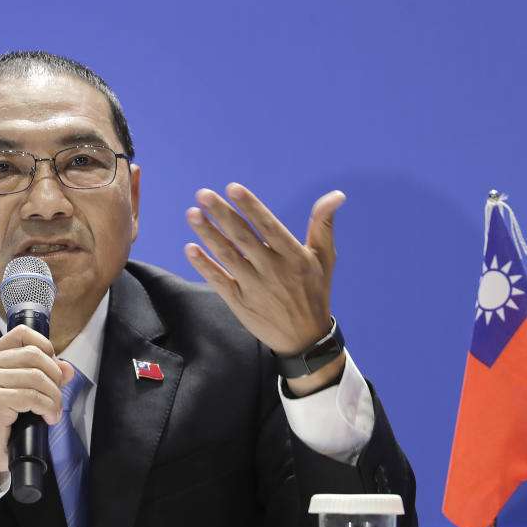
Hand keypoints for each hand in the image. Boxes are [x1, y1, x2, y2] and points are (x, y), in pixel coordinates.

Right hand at [0, 325, 74, 485]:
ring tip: (53, 411)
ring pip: (36, 377)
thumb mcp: (23, 392)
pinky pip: (32, 397)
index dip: (45, 347)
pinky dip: (47, 408)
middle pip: (35, 355)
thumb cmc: (1, 424)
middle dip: (55, 377)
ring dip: (54, 397)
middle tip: (57, 397)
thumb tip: (67, 367)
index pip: (22, 334)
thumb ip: (43, 375)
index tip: (54, 368)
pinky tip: (47, 418)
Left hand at [184, 184, 345, 392]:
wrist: (304, 339)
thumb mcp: (324, 258)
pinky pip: (219, 281)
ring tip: (192, 214)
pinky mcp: (240, 303)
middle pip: (244, 238)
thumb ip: (323, 225)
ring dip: (208, 235)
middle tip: (203, 194)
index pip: (269, 226)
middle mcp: (273, 271)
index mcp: (294, 257)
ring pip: (228, 256)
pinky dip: (204, 266)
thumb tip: (336, 195)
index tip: (233, 188)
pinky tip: (190, 249)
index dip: (251, 207)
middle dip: (223, 215)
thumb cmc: (314, 291)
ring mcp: (255, 288)